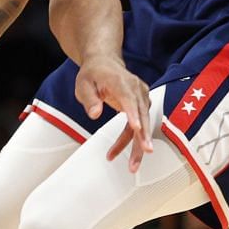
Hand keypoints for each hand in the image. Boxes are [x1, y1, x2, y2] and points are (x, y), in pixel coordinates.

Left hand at [81, 57, 153, 171]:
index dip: (133, 114)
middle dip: (143, 136)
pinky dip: (131, 139)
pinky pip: (139, 124)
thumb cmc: (93, 74)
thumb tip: (95, 114)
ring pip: (143, 123)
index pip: (129, 98)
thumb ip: (89, 99)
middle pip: (142, 114)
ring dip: (138, 144)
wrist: (105, 63)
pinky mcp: (142, 104)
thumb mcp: (83, 84)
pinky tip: (117, 151)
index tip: (137, 128)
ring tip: (132, 166)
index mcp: (121, 82)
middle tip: (145, 152)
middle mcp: (136, 88)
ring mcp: (141, 96)